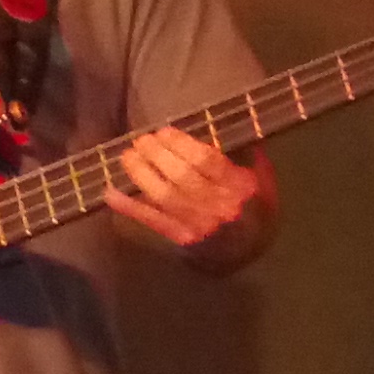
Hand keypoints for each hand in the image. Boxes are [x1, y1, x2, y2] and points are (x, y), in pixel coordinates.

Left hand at [105, 127, 263, 264]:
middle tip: (142, 140)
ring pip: (164, 196)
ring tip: (128, 156)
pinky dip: (130, 206)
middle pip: (182, 177)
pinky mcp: (180, 238)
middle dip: (158, 155)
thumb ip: (246, 154)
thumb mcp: (262, 178)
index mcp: (240, 186)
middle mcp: (218, 205)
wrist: (246, 248)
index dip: (181, 144)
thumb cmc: (254, 206)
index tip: (164, 132)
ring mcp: (197, 224)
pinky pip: (152, 220)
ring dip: (142, 174)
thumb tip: (228, 125)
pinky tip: (110, 192)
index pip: (207, 161)